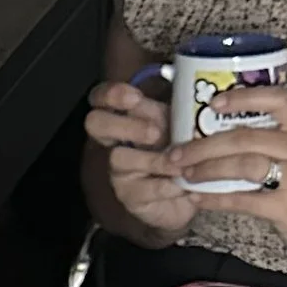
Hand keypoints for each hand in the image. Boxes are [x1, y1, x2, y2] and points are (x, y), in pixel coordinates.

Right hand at [83, 76, 193, 241]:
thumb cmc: (179, 151)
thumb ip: (176, 110)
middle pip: (96, 123)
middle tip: (156, 132)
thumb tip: (191, 89)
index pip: (100, 97)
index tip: (135, 97)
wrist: (184, 195)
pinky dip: (170, 186)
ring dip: (154, 160)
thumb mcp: (178, 125)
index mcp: (124, 117)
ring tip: (181, 164)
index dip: (111, 94)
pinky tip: (188, 184)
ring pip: (119, 158)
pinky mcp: (130, 197)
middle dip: (126, 124)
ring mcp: (117, 170)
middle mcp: (113, 141)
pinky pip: (145, 189)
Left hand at [170, 77, 286, 264]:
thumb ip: (268, 136)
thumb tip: (213, 125)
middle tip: (176, 152)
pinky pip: (244, 200)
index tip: (213, 103)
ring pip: (243, 166)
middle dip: (204, 145)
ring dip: (206, 169)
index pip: (277, 100)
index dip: (244, 97)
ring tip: (183, 173)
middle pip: (245, 137)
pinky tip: (196, 197)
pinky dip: (215, 198)